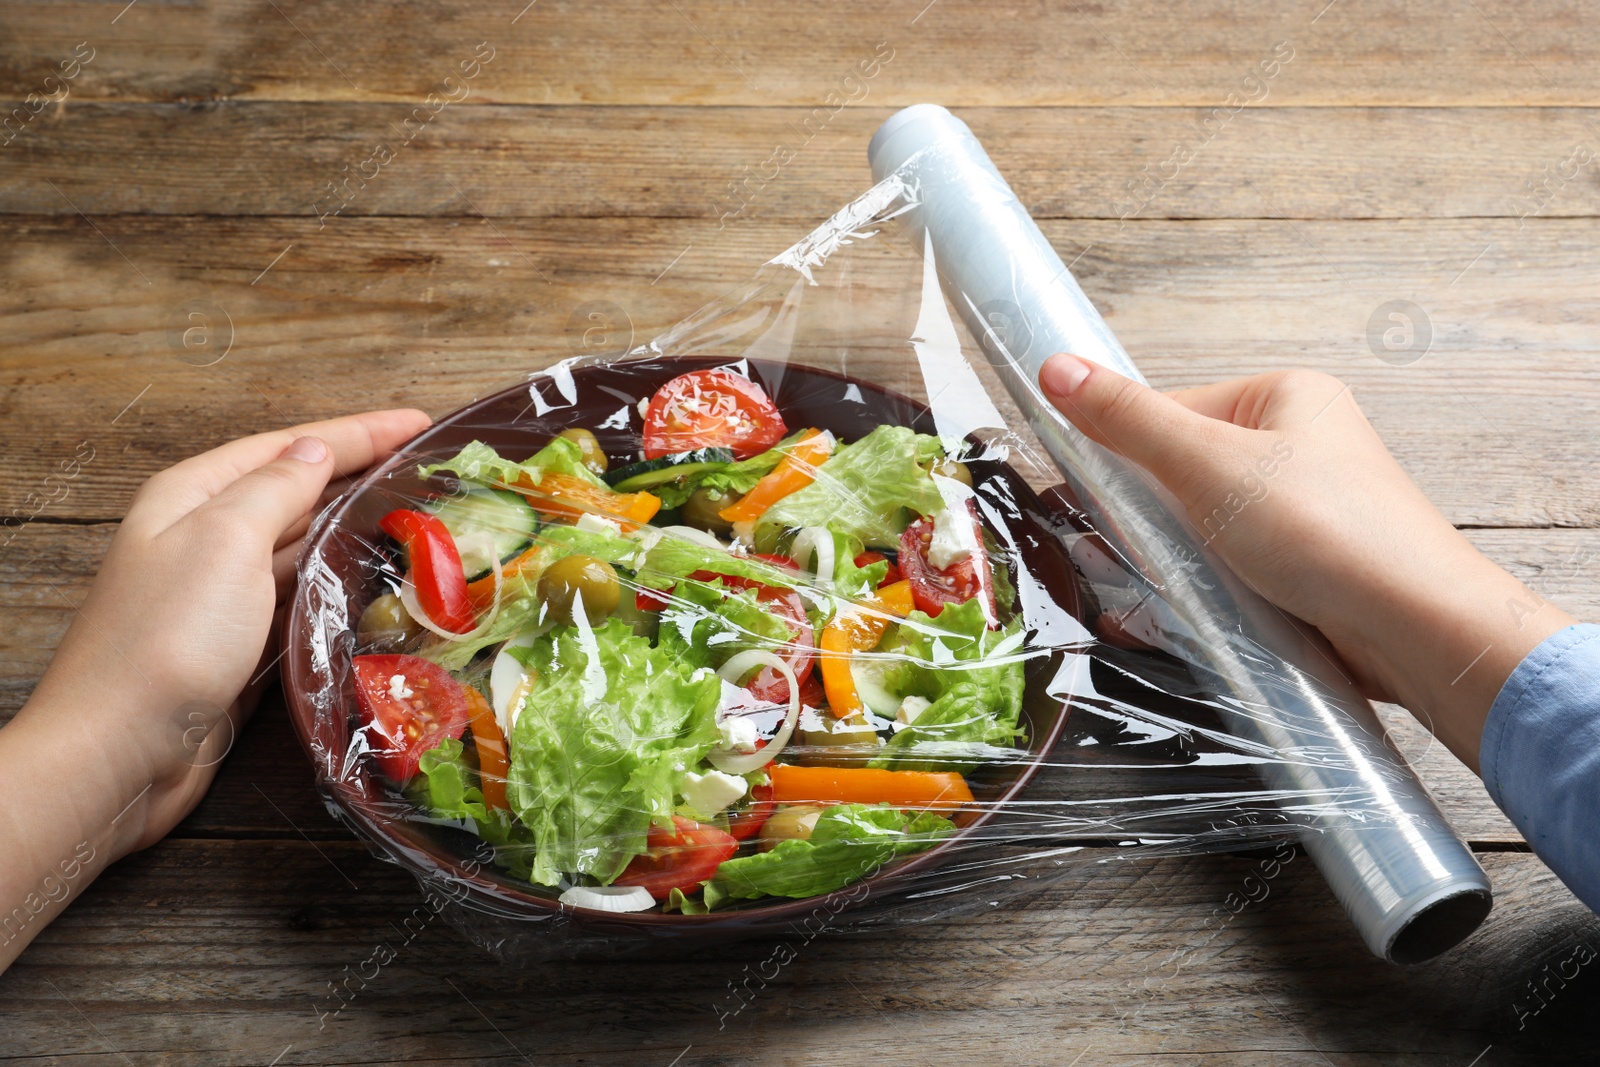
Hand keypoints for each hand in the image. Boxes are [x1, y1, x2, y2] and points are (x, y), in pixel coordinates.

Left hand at [0, 410, 427, 969]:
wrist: (120, 752)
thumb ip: (275, 489)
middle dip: (362, 473)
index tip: (423, 421)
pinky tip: (376, 585)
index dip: (361, 432)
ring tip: (417, 519)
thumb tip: (316, 451)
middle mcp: (206, 537)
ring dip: (355, 527)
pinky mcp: (240, 645)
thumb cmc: (168, 638)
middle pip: (297, 489)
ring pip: (302, 543)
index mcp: (195, 496)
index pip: (292, 446)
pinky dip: (339, 583)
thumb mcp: (225, 541)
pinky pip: (301, 597)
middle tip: (430, 467)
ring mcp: (223, 594)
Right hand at [1037, 354, 1572, 770]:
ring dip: (1167, 562)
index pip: (1168, 411)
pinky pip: (1226, 571)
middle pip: (1179, 474)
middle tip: (1123, 551)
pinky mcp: (1302, 570)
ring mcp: (1301, 512)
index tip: (1090, 497)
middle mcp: (1297, 447)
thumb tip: (1057, 369)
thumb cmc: (1330, 533)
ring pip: (1197, 530)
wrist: (1415, 629)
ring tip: (1157, 590)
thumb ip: (1128, 420)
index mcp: (1282, 398)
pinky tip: (1179, 616)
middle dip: (1142, 519)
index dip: (1123, 454)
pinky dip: (1197, 593)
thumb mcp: (1208, 464)